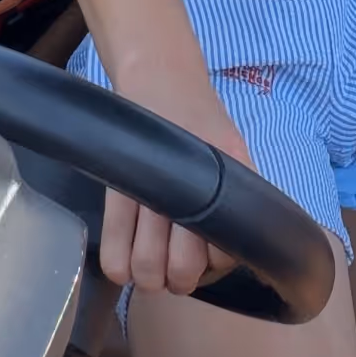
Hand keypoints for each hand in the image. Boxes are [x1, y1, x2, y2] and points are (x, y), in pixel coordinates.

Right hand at [99, 90, 254, 299]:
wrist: (162, 79)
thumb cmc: (200, 124)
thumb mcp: (232, 154)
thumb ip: (240, 197)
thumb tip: (242, 249)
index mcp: (226, 184)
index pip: (225, 257)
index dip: (214, 265)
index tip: (206, 252)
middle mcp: (188, 192)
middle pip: (183, 272)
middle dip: (180, 277)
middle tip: (175, 261)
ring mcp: (149, 193)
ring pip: (147, 271)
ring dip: (149, 275)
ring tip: (151, 258)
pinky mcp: (116, 192)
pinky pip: (113, 258)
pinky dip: (120, 269)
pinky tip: (128, 255)